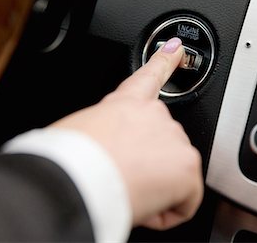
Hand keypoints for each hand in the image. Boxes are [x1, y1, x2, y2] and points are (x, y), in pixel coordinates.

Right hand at [50, 37, 202, 229]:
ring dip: (156, 186)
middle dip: (149, 164)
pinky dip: (167, 210)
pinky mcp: (187, 166)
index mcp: (124, 104)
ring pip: (173, 173)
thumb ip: (103, 134)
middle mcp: (154, 114)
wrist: (76, 177)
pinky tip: (145, 205)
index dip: (165, 60)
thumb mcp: (80, 134)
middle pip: (163, 144)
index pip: (149, 75)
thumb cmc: (68, 160)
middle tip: (122, 177)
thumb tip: (105, 150)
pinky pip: (185, 199)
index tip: (177, 47)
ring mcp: (174, 138)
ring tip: (128, 189)